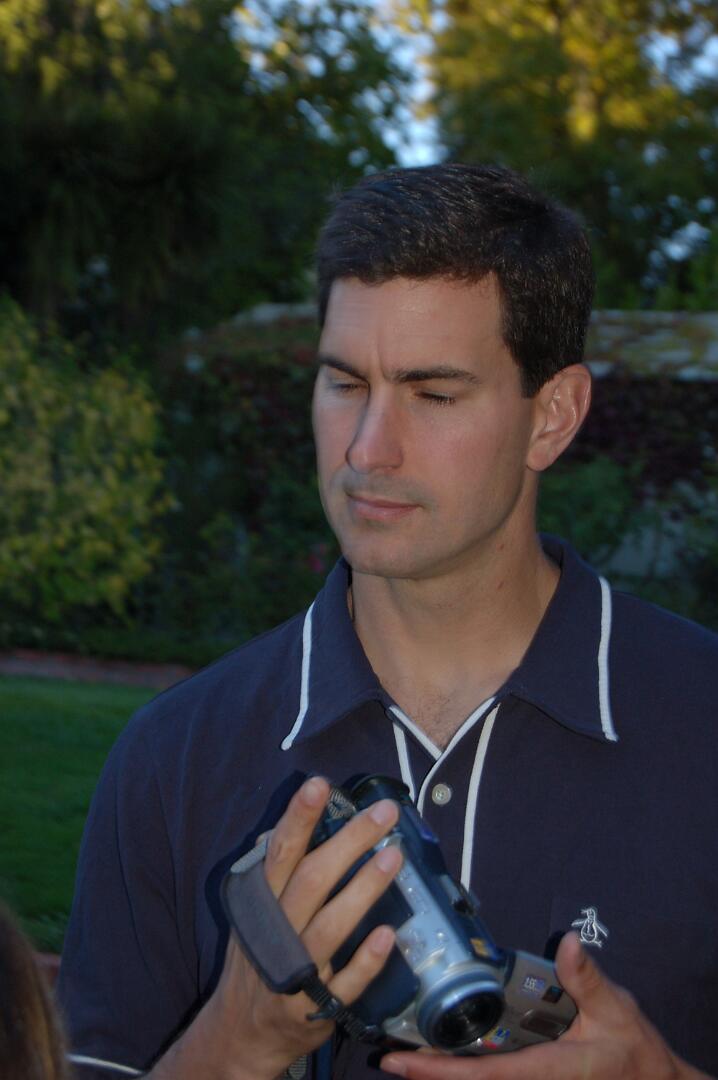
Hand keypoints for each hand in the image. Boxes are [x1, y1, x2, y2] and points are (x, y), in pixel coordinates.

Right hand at [148, 776, 401, 1079]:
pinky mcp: (317, 1007)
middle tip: (385, 812)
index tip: (320, 784)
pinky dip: (364, 960)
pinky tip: (387, 935)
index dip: (299, 818)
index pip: (281, 852)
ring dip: (363, 889)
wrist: (241, 1033)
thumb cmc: (256, 959)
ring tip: (394, 857)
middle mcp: (277, 932)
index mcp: (262, 903)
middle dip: (349, 841)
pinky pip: (345, 983)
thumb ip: (271, 873)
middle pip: (312, 879)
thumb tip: (285, 826)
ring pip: (330, 925)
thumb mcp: (253, 913)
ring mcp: (296, 971)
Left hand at [380, 932, 712, 1079]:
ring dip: (439, 1066)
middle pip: (468, 1079)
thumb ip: (588, 979)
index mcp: (544, 1068)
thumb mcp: (615, 1010)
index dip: (439, 1070)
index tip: (403, 1062)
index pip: (482, 1073)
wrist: (651, 1078)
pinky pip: (490, 1070)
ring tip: (400, 1047)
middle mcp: (529, 1078)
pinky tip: (440, 1044)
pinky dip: (461, 1061)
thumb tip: (566, 943)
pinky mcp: (532, 1071)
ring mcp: (529, 1077)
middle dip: (426, 1070)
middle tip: (385, 1054)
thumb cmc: (633, 1049)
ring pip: (476, 1077)